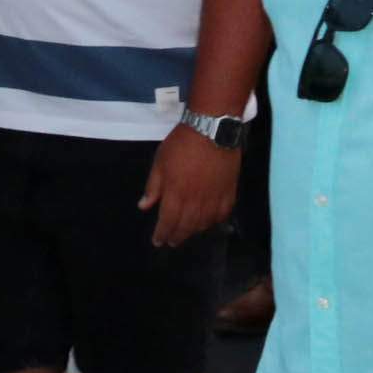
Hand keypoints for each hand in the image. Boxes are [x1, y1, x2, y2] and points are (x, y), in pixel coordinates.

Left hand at [140, 122, 239, 250]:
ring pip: (204, 223)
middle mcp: (195, 202)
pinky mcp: (228, 192)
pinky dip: (214, 221)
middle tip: (172, 242)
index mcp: (175, 194)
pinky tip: (210, 221)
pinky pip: (222, 214)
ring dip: (194, 231)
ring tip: (187, 232)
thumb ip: (153, 187)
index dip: (162, 234)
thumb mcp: (160, 162)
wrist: (212, 130)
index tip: (158, 241)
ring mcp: (214, 198)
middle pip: (186, 226)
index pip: (168, 222)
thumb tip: (144, 207)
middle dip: (177, 236)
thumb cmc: (181, 144)